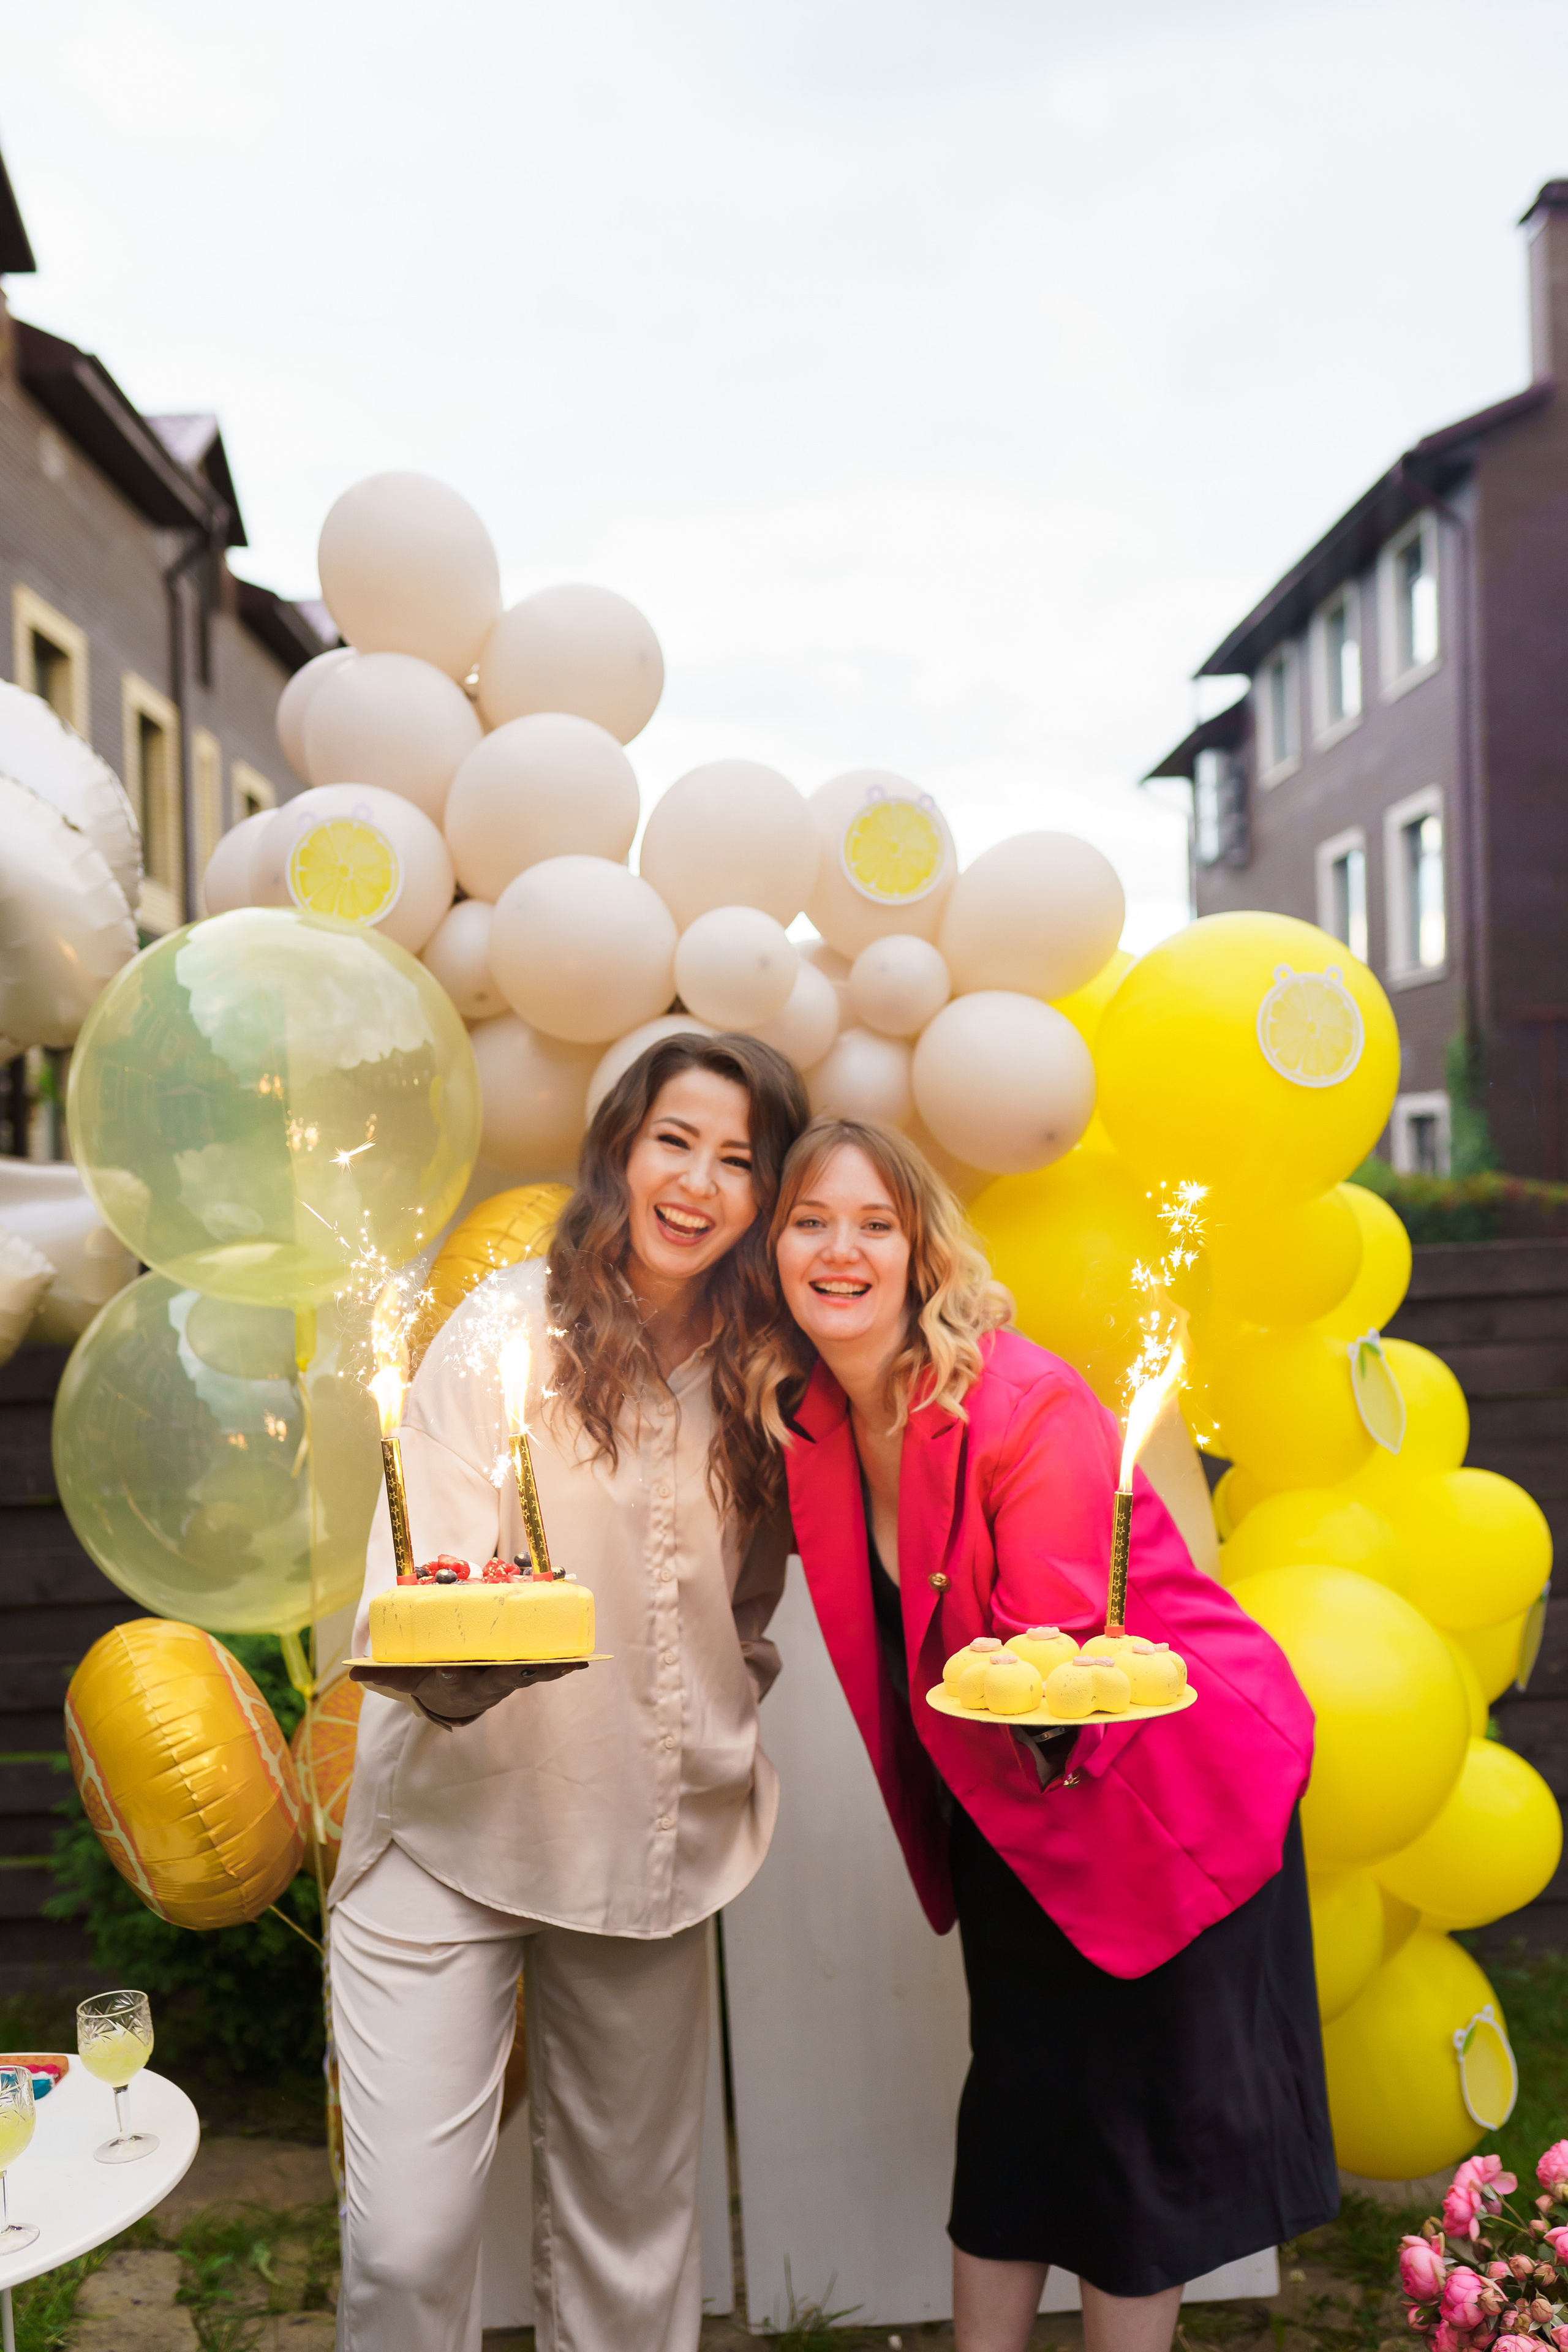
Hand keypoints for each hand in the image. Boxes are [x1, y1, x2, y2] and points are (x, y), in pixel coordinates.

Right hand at [354, 1661, 587, 1722]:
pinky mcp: (522, 1671)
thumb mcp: (408, 1679)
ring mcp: (506, 1680)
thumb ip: (385, 1674)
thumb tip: (349, 1674)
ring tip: (570, 1662)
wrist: (456, 1696)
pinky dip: (561, 1665)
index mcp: (456, 1684)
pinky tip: (581, 1660)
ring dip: (548, 1669)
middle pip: (499, 1678)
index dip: (450, 1676)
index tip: (447, 1670)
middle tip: (527, 1663)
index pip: (452, 1681)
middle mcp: (484, 1685)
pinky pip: (543, 1668)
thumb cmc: (432, 1679)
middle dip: (513, 1672)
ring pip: (528, 1674)